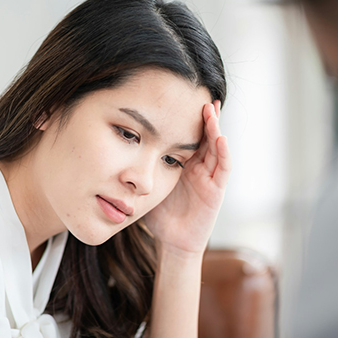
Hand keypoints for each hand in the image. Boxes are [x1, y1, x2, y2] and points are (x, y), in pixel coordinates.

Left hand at [143, 100, 230, 255]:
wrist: (172, 242)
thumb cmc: (160, 214)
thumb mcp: (147, 183)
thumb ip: (139, 167)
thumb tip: (114, 146)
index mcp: (184, 163)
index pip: (189, 134)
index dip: (189, 117)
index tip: (184, 96)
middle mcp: (200, 166)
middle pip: (206, 135)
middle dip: (206, 116)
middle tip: (203, 95)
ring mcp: (210, 177)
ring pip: (217, 147)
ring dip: (216, 128)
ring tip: (212, 110)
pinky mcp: (216, 190)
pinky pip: (223, 168)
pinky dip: (224, 152)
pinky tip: (221, 138)